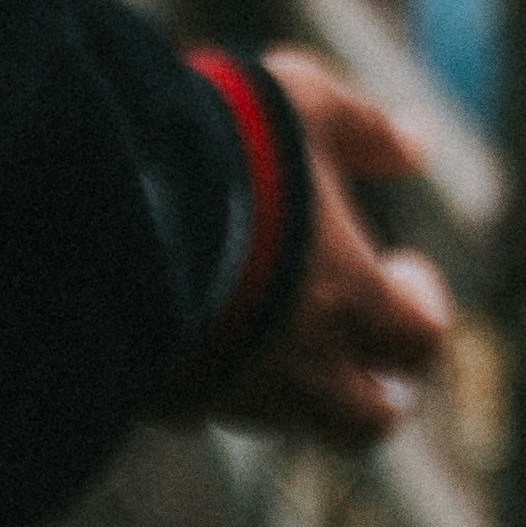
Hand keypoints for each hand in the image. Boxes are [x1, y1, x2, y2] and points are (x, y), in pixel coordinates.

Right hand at [191, 52, 455, 447]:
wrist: (102, 202)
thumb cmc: (226, 145)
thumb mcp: (307, 105)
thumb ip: (366, 129)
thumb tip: (417, 143)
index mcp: (349, 297)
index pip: (422, 344)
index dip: (423, 310)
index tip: (402, 267)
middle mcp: (298, 365)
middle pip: (367, 421)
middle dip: (375, 387)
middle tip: (359, 334)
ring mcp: (228, 392)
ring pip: (282, 418)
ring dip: (290, 379)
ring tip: (268, 312)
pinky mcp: (163, 400)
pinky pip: (202, 408)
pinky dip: (214, 379)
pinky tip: (195, 322)